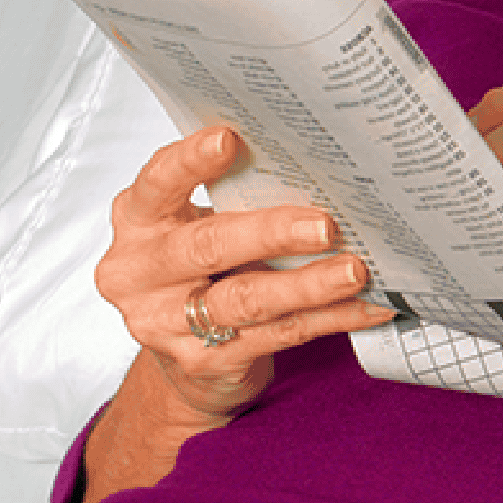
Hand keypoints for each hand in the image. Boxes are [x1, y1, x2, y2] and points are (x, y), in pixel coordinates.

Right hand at [92, 122, 388, 432]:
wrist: (185, 362)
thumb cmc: (198, 274)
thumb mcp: (195, 226)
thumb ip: (229, 198)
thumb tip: (310, 166)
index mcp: (138, 221)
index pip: (157, 183)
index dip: (190, 161)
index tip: (228, 139)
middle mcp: (140, 273)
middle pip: (207, 247)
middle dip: (271, 232)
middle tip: (325, 225)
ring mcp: (167, 324)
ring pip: (246, 299)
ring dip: (307, 284)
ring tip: (354, 271)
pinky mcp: (204, 363)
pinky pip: (277, 335)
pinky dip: (328, 319)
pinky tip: (365, 307)